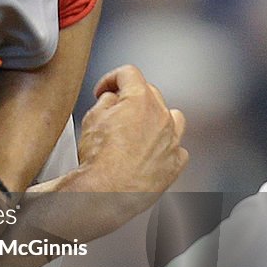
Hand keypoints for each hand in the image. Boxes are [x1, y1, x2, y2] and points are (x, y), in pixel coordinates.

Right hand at [76, 65, 187, 194]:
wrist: (107, 192)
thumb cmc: (98, 160)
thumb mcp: (90, 120)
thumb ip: (105, 103)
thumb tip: (111, 100)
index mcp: (140, 100)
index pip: (129, 73)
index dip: (111, 79)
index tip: (104, 89)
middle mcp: (162, 116)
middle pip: (150, 93)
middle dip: (131, 99)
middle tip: (114, 112)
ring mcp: (172, 140)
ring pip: (171, 118)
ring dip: (155, 119)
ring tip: (138, 130)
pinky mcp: (175, 162)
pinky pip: (176, 147)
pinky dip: (164, 147)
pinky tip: (149, 153)